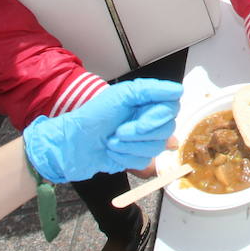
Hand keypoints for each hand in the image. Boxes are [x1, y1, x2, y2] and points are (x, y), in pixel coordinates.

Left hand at [23, 79, 182, 182]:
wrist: (71, 145)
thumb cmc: (91, 117)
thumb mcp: (120, 95)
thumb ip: (150, 90)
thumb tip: (178, 90)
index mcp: (145, 101)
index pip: (172, 105)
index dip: (160, 115)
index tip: (142, 118)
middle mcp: (147, 119)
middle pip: (167, 128)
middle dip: (140, 131)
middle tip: (120, 130)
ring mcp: (142, 140)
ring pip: (157, 147)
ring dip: (130, 145)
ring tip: (113, 140)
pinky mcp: (136, 157)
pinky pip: (145, 160)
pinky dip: (126, 156)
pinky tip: (112, 150)